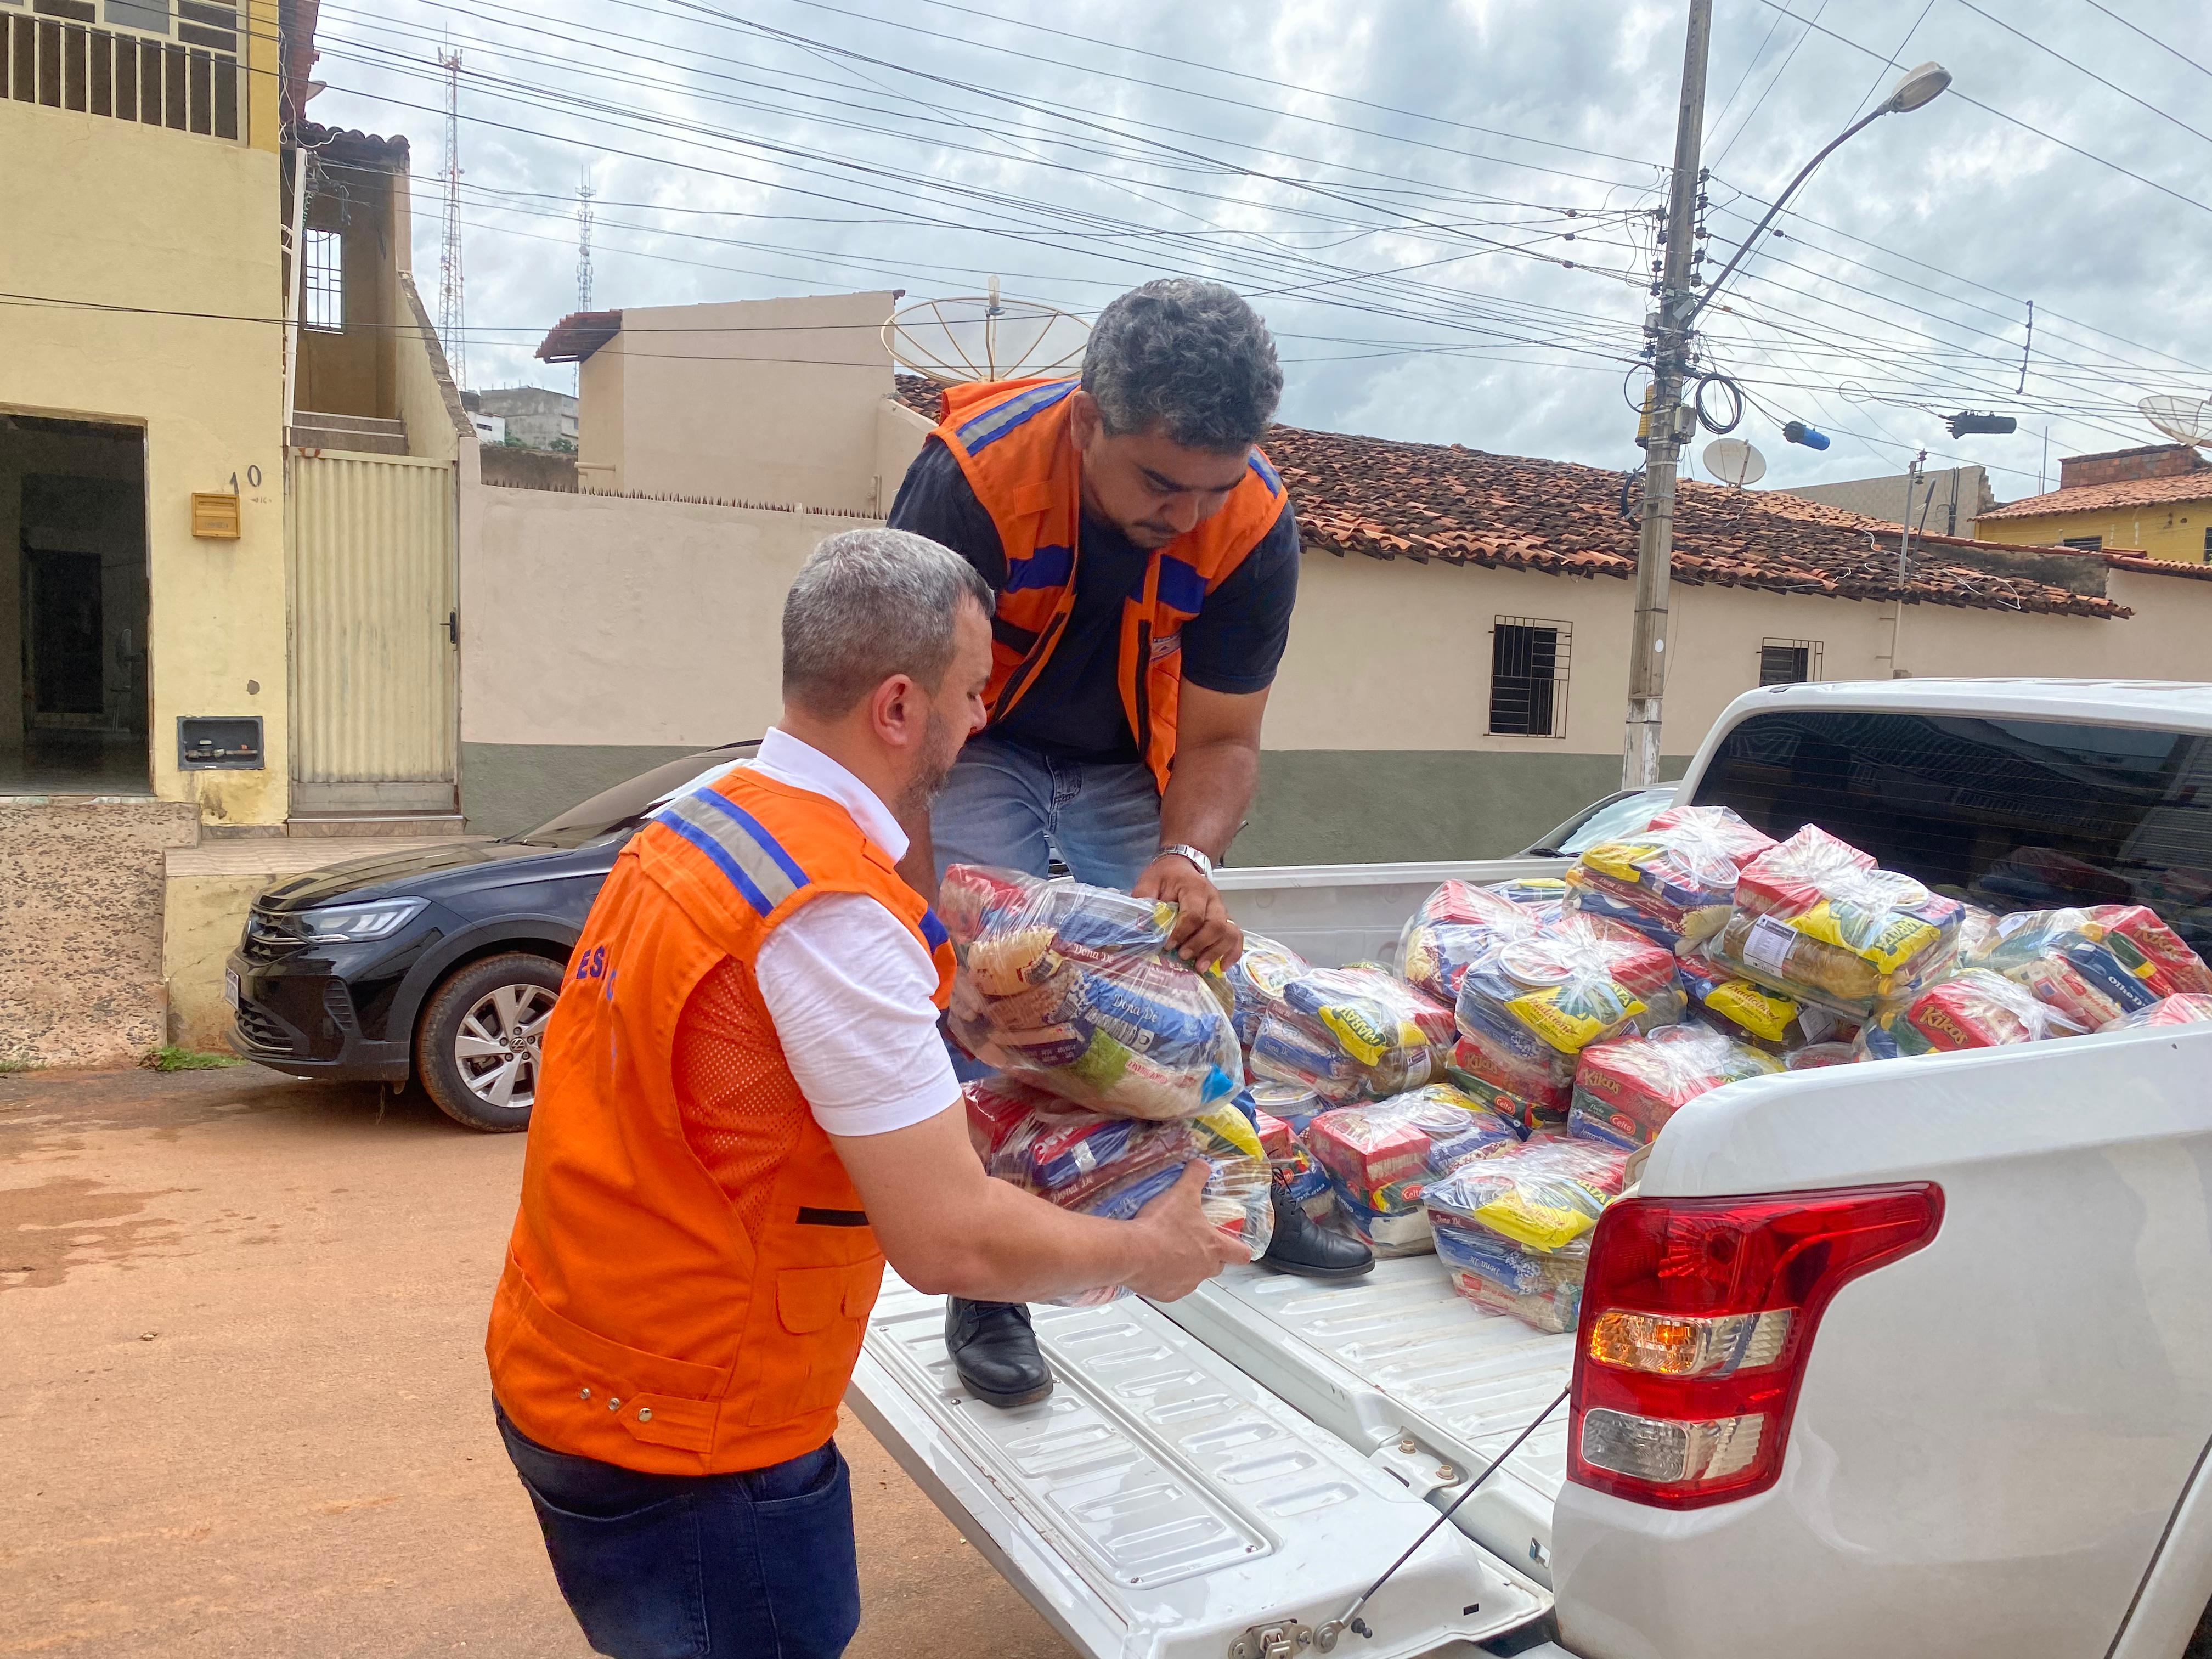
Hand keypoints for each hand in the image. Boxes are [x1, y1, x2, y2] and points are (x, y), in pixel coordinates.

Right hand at [1124, 1161, 1245, 1300]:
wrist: (1132, 1252)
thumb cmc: (1161, 1225)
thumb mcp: (1182, 1193)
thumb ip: (1195, 1176)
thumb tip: (1202, 1164)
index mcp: (1214, 1247)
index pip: (1241, 1254)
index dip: (1240, 1248)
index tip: (1235, 1244)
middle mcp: (1204, 1269)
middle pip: (1217, 1267)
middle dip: (1210, 1256)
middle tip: (1194, 1241)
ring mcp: (1186, 1284)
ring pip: (1193, 1277)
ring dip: (1185, 1266)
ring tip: (1167, 1250)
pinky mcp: (1167, 1294)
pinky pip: (1171, 1287)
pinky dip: (1164, 1278)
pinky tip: (1153, 1264)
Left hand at [1134, 852, 1242, 969]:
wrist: (1181, 866)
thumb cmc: (1165, 876)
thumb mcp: (1149, 882)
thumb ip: (1144, 901)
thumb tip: (1140, 926)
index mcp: (1195, 888)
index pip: (1194, 914)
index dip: (1182, 933)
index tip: (1168, 945)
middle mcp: (1213, 899)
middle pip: (1216, 925)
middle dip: (1200, 944)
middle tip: (1183, 957)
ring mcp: (1222, 909)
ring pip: (1229, 932)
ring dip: (1216, 952)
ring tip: (1200, 967)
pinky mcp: (1225, 919)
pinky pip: (1236, 936)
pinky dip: (1232, 952)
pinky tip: (1223, 966)